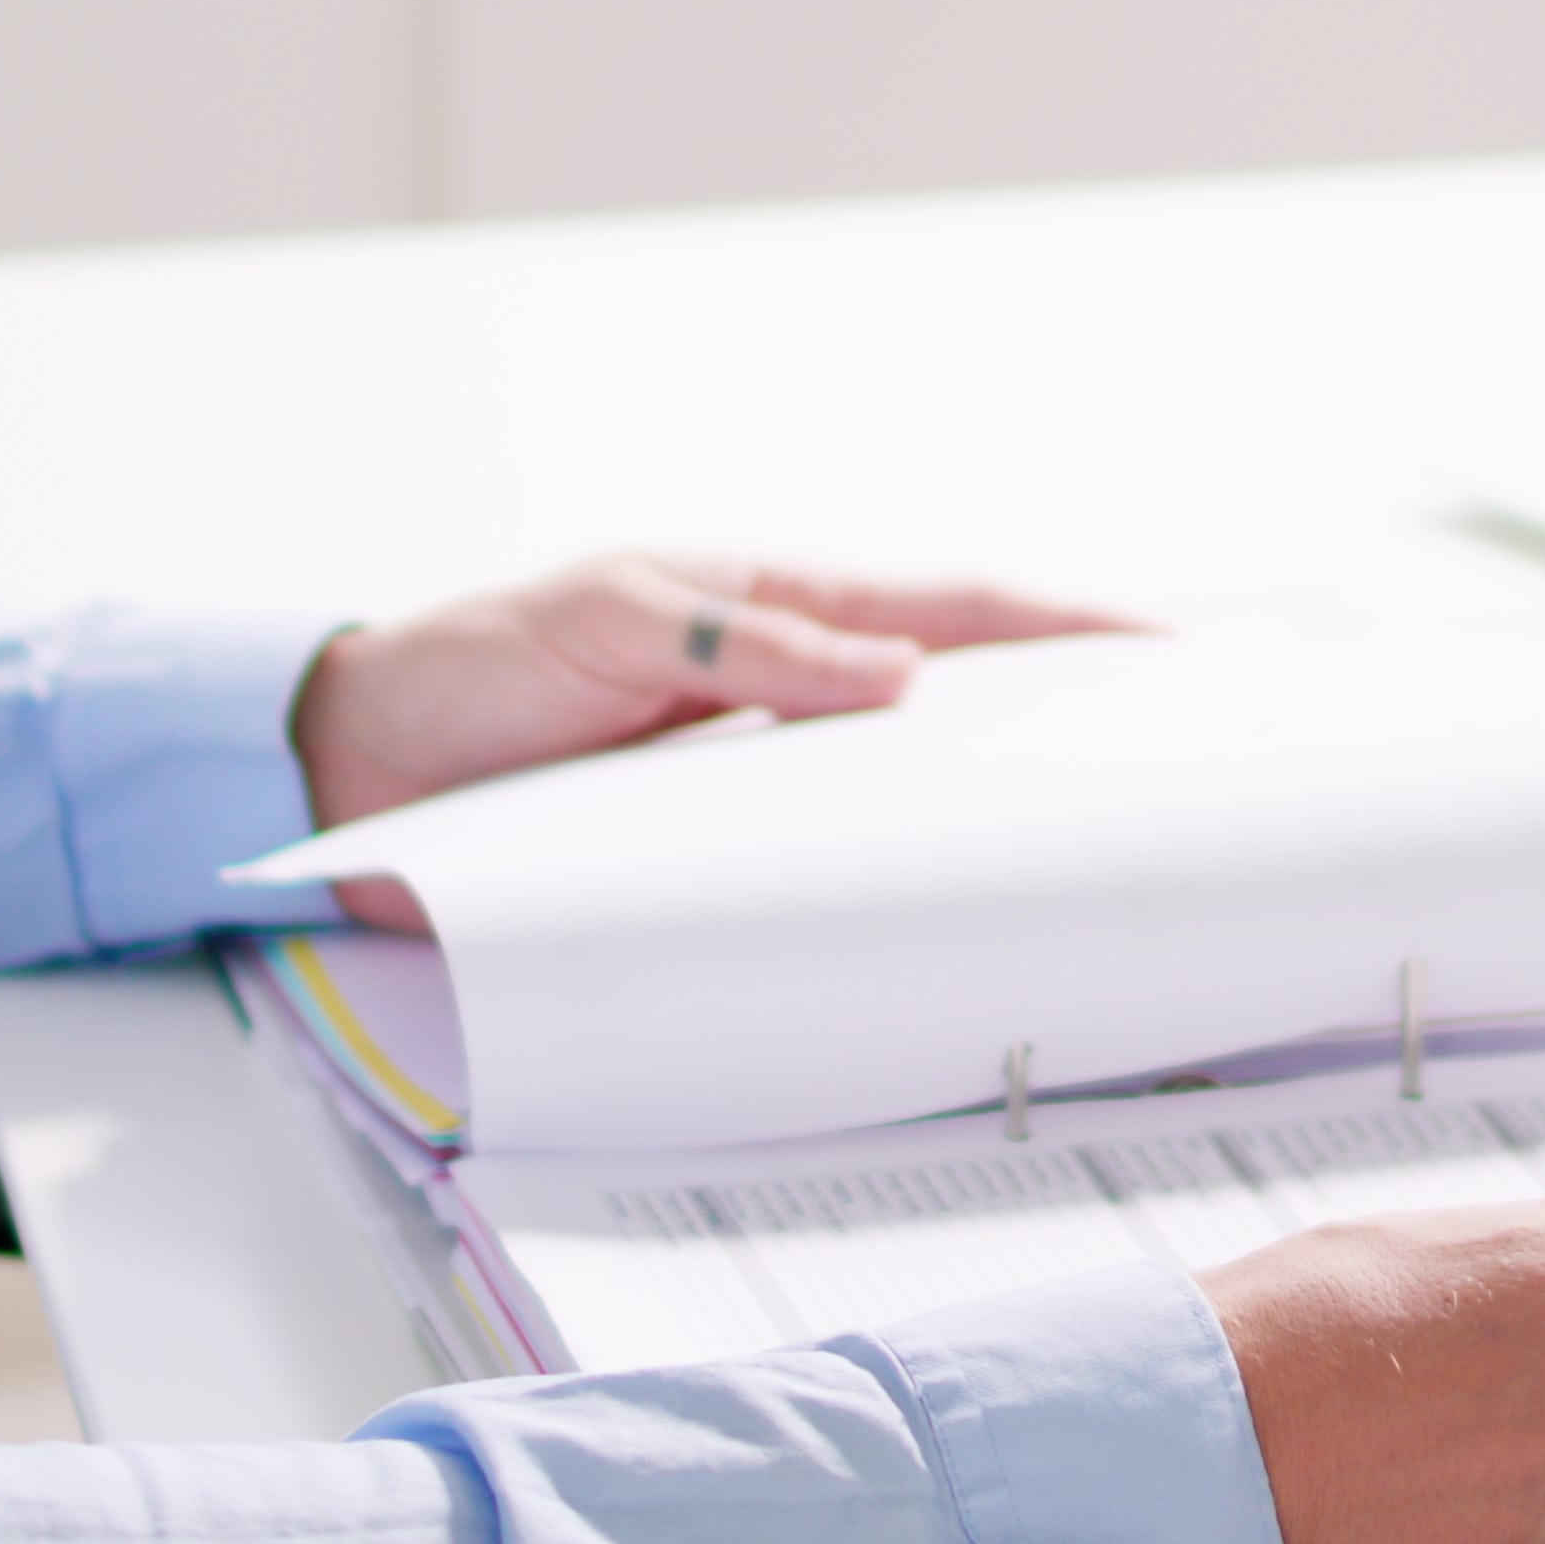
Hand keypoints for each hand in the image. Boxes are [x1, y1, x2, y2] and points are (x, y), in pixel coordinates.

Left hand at [285, 552, 1138, 832]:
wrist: (363, 765)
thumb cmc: (478, 664)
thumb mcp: (605, 624)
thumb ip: (738, 644)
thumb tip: (895, 675)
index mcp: (777, 607)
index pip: (952, 612)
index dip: (1069, 625)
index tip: (1174, 646)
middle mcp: (787, 691)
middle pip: (960, 705)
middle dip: (1073, 722)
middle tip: (1182, 762)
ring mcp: (759, 779)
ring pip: (907, 800)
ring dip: (993, 825)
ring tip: (1095, 864)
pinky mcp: (714, 859)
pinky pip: (827, 874)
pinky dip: (893, 896)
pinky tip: (939, 936)